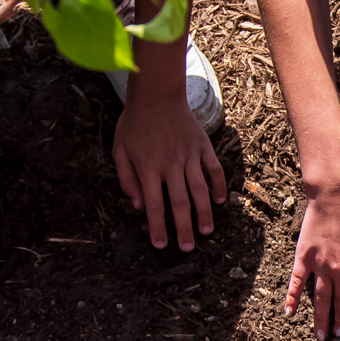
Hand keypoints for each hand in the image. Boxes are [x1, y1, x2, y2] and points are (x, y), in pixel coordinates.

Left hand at [113, 87, 225, 253]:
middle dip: (184, 229)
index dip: (158, 228)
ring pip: (199, 190)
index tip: (162, 245)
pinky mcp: (202, 146)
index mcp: (148, 168)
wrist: (156, 93)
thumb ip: (126, 179)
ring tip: (207, 231)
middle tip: (188, 247)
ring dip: (204, 213)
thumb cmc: (134, 122)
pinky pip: (214, 169)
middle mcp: (170, 165)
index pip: (154, 205)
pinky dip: (218, 186)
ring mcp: (189, 155)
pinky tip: (219, 201)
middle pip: (180, 203)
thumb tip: (137, 205)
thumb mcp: (119, 150)